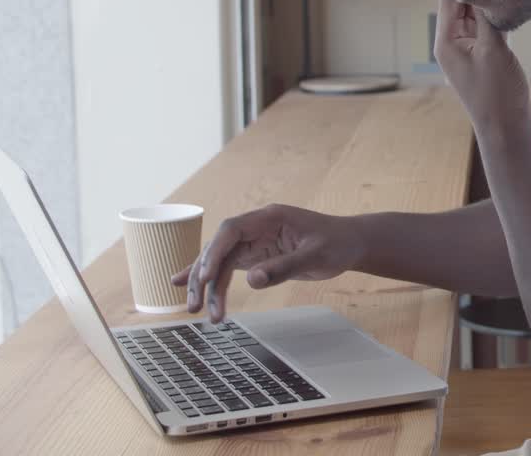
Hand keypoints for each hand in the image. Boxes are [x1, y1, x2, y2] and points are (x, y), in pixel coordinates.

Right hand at [170, 204, 359, 321]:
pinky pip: (226, 265)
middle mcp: (256, 226)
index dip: (214, 252)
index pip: (231, 230)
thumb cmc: (337, 244)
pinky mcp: (256, 255)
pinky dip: (207, 277)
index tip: (206, 277)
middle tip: (197, 307)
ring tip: (197, 312)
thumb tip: (252, 280)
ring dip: (206, 285)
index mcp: (269, 218)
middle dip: (204, 277)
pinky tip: (180, 284)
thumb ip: (285, 268)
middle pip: (219, 248)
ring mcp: (254, 240)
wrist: (350, 243)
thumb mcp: (316, 256)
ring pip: (219, 260)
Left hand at [434, 0, 530, 139]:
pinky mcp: (485, 57)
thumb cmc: (497, 95)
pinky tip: (512, 6)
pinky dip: (498, 17)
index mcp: (446, 41)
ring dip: (490, 1)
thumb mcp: (493, 50)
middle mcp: (454, 43)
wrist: (508, 132)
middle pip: (462, 4)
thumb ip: (488, 17)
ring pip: (477, 15)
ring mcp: (470, 51)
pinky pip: (489, 29)